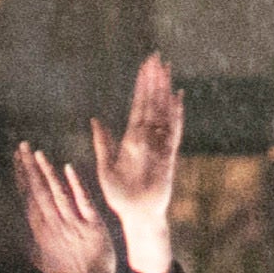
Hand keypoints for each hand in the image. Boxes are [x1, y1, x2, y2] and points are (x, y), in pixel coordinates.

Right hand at [13, 139, 115, 272]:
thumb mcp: (40, 259)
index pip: (28, 197)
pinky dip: (75, 185)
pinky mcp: (93, 225)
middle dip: (29, 168)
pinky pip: (82, 201)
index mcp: (41, 231)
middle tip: (22, 146)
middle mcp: (54, 225)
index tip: (16, 158)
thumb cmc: (65, 272)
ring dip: (47, 173)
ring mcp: (73, 224)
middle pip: (39, 192)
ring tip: (38, 153)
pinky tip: (68, 168)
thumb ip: (27, 241)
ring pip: (57, 193)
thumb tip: (12, 229)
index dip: (22, 177)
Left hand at [92, 53, 184, 272]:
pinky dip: (176, 116)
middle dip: (154, 81)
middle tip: (157, 57)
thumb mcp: (105, 167)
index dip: (142, 85)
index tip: (145, 65)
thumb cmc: (120, 196)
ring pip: (163, 112)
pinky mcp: (167, 157)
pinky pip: (173, 132)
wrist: (136, 215)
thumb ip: (103, 143)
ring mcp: (159, 145)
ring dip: (164, 91)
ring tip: (167, 70)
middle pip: (152, 103)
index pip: (138, 105)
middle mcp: (148, 137)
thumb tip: (95, 119)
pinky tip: (178, 99)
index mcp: (132, 138)